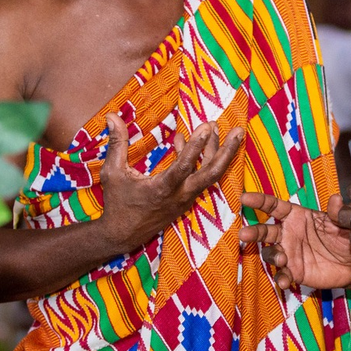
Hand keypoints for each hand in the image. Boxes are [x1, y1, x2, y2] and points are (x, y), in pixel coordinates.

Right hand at [97, 113, 243, 250]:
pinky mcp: (187, 201)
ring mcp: (186, 199)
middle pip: (212, 174)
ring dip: (219, 153)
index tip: (207, 127)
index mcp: (162, 189)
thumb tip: (111, 115)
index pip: (184, 166)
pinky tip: (198, 142)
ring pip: (210, 176)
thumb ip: (116, 143)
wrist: (123, 235)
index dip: (196, 146)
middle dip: (227, 151)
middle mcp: (180, 195)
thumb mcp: (113, 172)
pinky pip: (201, 179)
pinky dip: (204, 160)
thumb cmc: (117, 203)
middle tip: (238, 130)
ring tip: (223, 130)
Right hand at [238, 192, 350, 290]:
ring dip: (273, 256)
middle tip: (244, 234)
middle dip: (253, 232)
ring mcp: (289, 254)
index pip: (274, 206)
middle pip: (265, 231)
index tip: (245, 198)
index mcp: (297, 217)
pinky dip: (281, 278)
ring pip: (270, 253)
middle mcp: (289, 234)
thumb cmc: (346, 237)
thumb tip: (337, 199)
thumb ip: (338, 212)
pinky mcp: (294, 272)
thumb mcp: (344, 222)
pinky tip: (285, 281)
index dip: (259, 200)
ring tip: (282, 259)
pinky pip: (282, 275)